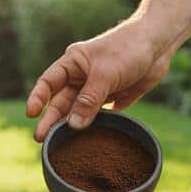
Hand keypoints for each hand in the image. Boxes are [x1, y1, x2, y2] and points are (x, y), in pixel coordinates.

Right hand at [25, 19, 173, 141]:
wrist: (159, 45)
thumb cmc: (128, 49)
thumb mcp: (106, 74)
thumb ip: (89, 100)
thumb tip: (72, 125)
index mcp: (73, 63)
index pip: (48, 82)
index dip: (38, 98)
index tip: (31, 115)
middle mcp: (81, 77)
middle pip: (61, 102)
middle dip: (51, 120)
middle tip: (41, 140)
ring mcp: (96, 89)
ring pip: (78, 111)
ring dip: (71, 126)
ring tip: (61, 146)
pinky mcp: (112, 99)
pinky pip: (98, 117)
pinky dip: (92, 128)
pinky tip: (87, 142)